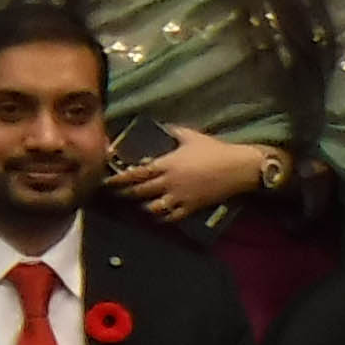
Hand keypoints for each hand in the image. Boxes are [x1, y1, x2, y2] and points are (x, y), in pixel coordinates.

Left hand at [108, 126, 268, 223]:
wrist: (238, 168)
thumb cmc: (214, 150)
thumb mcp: (190, 136)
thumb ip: (172, 131)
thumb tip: (161, 126)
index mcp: (166, 164)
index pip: (136, 174)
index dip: (119, 179)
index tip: (107, 181)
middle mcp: (169, 183)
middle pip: (139, 192)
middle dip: (124, 194)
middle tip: (114, 194)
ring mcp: (180, 198)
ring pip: (152, 208)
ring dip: (142, 207)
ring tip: (136, 204)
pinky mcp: (191, 208)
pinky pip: (171, 218)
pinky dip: (161, 218)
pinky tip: (157, 216)